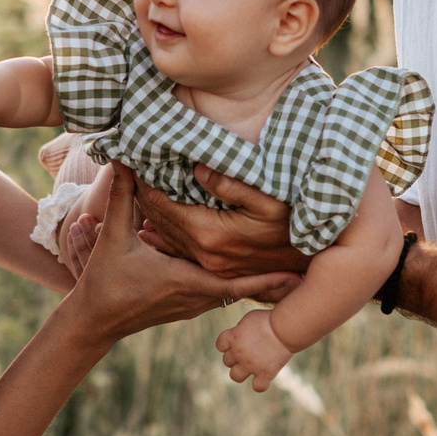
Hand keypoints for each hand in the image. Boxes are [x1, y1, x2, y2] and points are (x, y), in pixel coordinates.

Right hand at [62, 169, 289, 348]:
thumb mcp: (114, 238)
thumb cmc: (105, 282)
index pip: (237, 283)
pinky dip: (238, 284)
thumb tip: (123, 162)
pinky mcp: (188, 306)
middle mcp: (196, 297)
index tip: (298, 274)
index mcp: (186, 280)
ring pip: (232, 291)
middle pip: (242, 287)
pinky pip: (220, 294)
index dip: (269, 280)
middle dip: (272, 278)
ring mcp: (193, 305)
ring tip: (290, 271)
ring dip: (257, 282)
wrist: (96, 321)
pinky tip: (250, 273)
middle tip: (304, 267)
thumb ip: (123, 199)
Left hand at [132, 163, 308, 289]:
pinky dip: (163, 238)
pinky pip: (179, 253)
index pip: (164, 206)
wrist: (308, 264)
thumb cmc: (292, 225)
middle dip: (143, 199)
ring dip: (151, 218)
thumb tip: (199, 169)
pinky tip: (150, 230)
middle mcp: (204, 254)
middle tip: (128, 174)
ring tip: (135, 196)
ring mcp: (209, 266)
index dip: (146, 185)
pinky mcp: (215, 271)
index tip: (133, 164)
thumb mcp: (266, 200)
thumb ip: (232, 184)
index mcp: (209, 234)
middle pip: (161, 223)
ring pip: (167, 239)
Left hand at [217, 308, 292, 391]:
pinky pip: (258, 387)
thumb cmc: (269, 319)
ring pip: (235, 376)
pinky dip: (260, 384)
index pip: (220, 345)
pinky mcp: (265, 373)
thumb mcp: (249, 319)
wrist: (285, 328)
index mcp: (233, 337)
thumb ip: (240, 329)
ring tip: (252, 365)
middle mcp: (238, 353)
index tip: (238, 341)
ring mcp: (251, 365)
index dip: (227, 344)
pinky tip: (265, 376)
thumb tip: (240, 334)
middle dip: (235, 357)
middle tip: (250, 351)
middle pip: (227, 361)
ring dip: (241, 372)